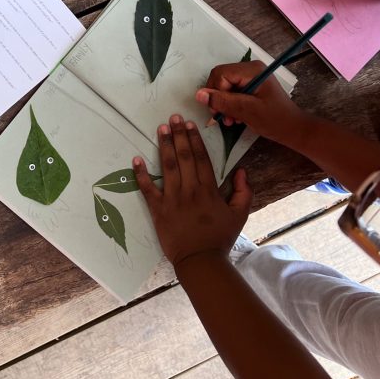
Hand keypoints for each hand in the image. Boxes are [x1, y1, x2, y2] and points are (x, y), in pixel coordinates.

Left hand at [133, 116, 251, 265]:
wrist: (200, 261)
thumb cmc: (220, 238)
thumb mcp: (240, 215)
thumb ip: (243, 192)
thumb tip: (241, 171)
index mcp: (208, 190)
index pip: (201, 158)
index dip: (195, 140)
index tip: (190, 125)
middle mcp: (190, 190)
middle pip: (183, 157)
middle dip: (178, 136)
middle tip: (173, 117)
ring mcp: (172, 199)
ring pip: (167, 167)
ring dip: (164, 146)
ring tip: (161, 129)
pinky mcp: (158, 210)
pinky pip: (147, 189)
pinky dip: (140, 174)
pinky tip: (136, 159)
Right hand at [195, 60, 307, 147]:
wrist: (294, 130)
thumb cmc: (275, 120)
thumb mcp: (247, 111)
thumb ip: (223, 101)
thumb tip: (199, 94)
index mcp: (252, 70)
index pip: (220, 74)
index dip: (215, 92)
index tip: (220, 112)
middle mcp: (250, 69)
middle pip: (220, 79)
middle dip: (219, 99)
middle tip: (223, 118)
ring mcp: (250, 77)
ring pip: (224, 87)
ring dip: (224, 104)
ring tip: (230, 121)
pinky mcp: (250, 86)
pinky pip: (231, 92)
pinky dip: (230, 105)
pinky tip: (235, 117)